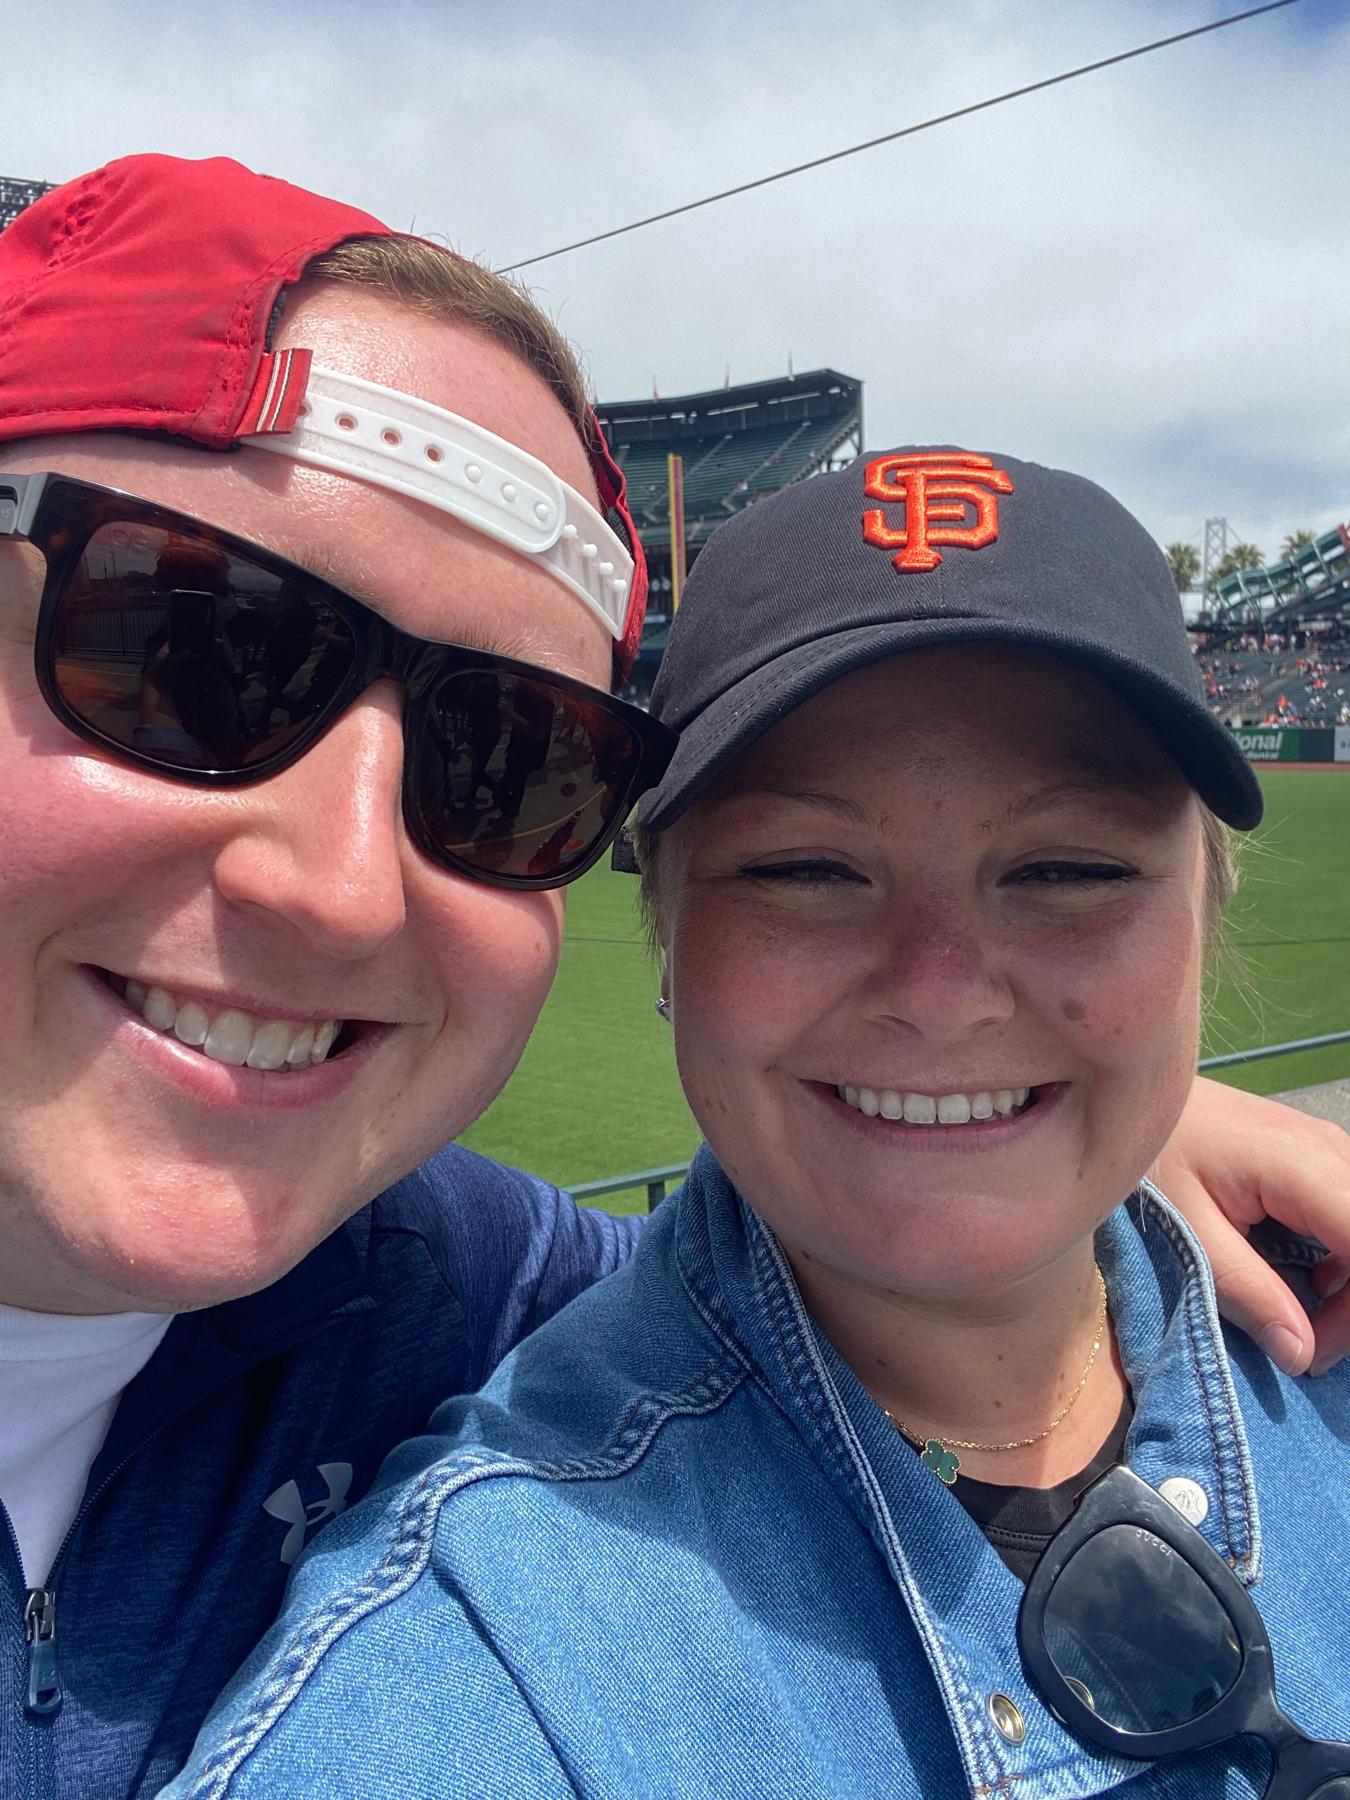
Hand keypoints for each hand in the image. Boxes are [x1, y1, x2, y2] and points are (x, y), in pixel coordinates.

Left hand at [1152, 1076, 1348, 1377]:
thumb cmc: (1152, 1158)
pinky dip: (1345, 1257)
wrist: (1131, 1098)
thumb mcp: (1189, 1232)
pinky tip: (1311, 1278)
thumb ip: (1247, 1292)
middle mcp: (1330, 1149)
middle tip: (1307, 1345)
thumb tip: (1302, 1354)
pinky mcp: (1321, 1154)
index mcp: (1300, 1165)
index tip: (1315, 1350)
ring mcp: (1329, 1147)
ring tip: (1306, 1316)